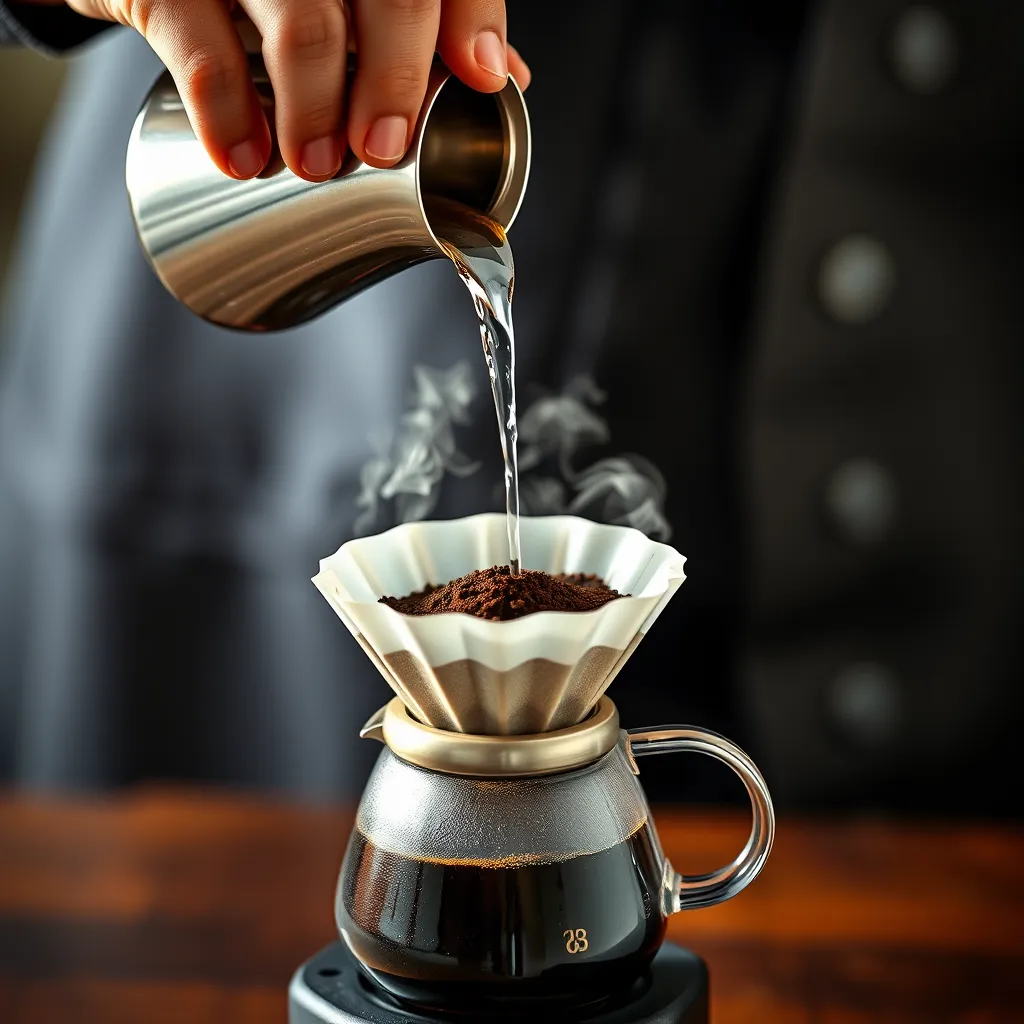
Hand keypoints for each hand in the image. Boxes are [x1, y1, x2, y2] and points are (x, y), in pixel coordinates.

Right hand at [46, 0, 530, 180]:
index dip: (471, 17)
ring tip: (318, 163)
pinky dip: (226, 109)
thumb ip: (427, 25)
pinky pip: (197, 40)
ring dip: (315, 103)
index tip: (481, 78)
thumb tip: (505, 78)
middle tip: (384, 145)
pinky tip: (244, 156)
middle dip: (396, 76)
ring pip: (300, 16)